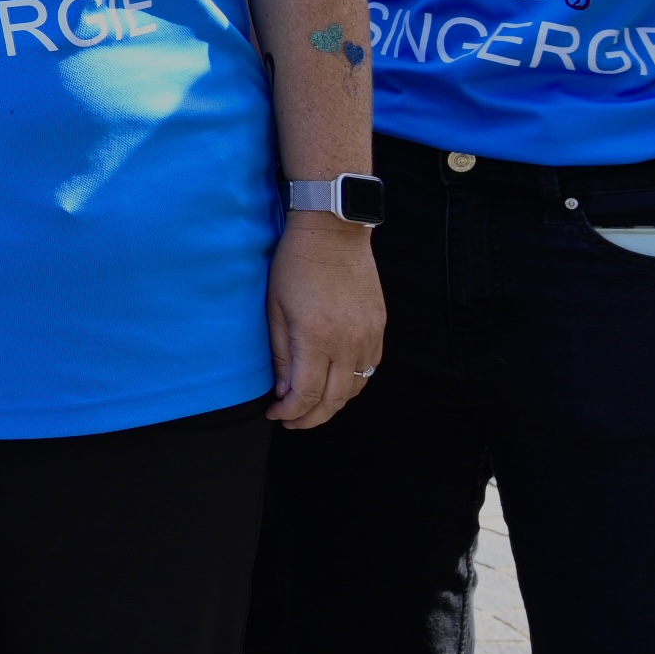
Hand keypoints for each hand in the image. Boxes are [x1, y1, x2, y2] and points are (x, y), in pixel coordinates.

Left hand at [267, 215, 383, 426]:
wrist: (334, 233)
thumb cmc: (295, 266)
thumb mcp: (275, 309)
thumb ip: (281, 354)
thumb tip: (284, 390)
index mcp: (317, 338)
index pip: (307, 394)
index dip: (290, 412)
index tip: (275, 414)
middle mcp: (348, 343)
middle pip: (335, 400)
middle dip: (310, 418)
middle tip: (291, 420)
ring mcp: (368, 336)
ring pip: (355, 388)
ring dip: (332, 403)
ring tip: (310, 405)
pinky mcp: (379, 328)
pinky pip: (370, 369)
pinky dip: (352, 383)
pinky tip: (334, 382)